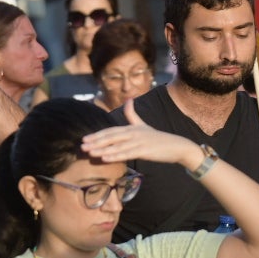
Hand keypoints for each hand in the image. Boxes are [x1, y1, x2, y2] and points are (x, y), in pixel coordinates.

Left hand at [79, 100, 205, 169]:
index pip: (110, 131)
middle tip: (82, 146)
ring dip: (102, 149)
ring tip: (89, 153)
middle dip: (95, 141)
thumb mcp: (143, 125)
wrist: (176, 146)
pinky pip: (127, 153)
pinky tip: (105, 158)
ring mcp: (138, 141)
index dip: (97, 135)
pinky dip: (115, 155)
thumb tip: (128, 99)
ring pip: (116, 145)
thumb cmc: (158, 138)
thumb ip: (132, 114)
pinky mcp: (144, 150)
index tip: (84, 139)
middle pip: (110, 137)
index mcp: (131, 127)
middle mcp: (133, 132)